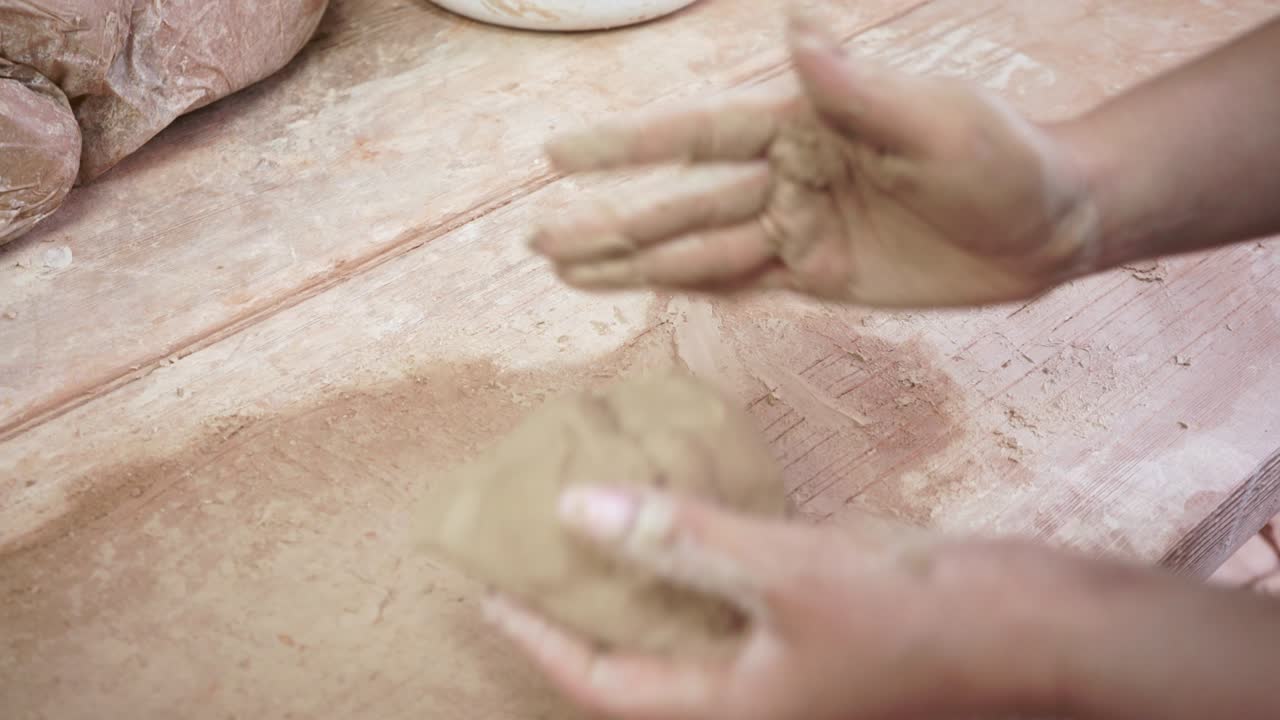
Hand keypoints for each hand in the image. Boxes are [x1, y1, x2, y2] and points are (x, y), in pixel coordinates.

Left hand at [482, 486, 1063, 719]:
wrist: (1042, 630)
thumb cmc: (918, 618)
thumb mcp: (788, 574)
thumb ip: (683, 540)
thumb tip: (576, 511)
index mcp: (730, 712)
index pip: (601, 683)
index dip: (536, 636)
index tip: (485, 588)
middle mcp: (749, 700)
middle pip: (634, 660)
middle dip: (577, 609)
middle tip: (529, 553)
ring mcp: (785, 668)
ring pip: (682, 627)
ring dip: (633, 579)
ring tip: (589, 523)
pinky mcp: (818, 631)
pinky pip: (732, 600)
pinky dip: (695, 561)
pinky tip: (684, 513)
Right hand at [530, 14, 1099, 306]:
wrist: (1052, 226)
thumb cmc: (1004, 157)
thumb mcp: (938, 118)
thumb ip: (859, 88)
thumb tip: (796, 26)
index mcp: (802, 126)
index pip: (695, 138)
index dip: (623, 148)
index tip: (555, 153)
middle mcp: (786, 177)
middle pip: (678, 205)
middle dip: (607, 225)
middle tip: (536, 240)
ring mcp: (798, 230)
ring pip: (697, 251)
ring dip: (632, 264)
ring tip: (567, 274)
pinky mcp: (819, 277)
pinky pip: (741, 288)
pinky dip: (691, 292)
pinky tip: (646, 292)